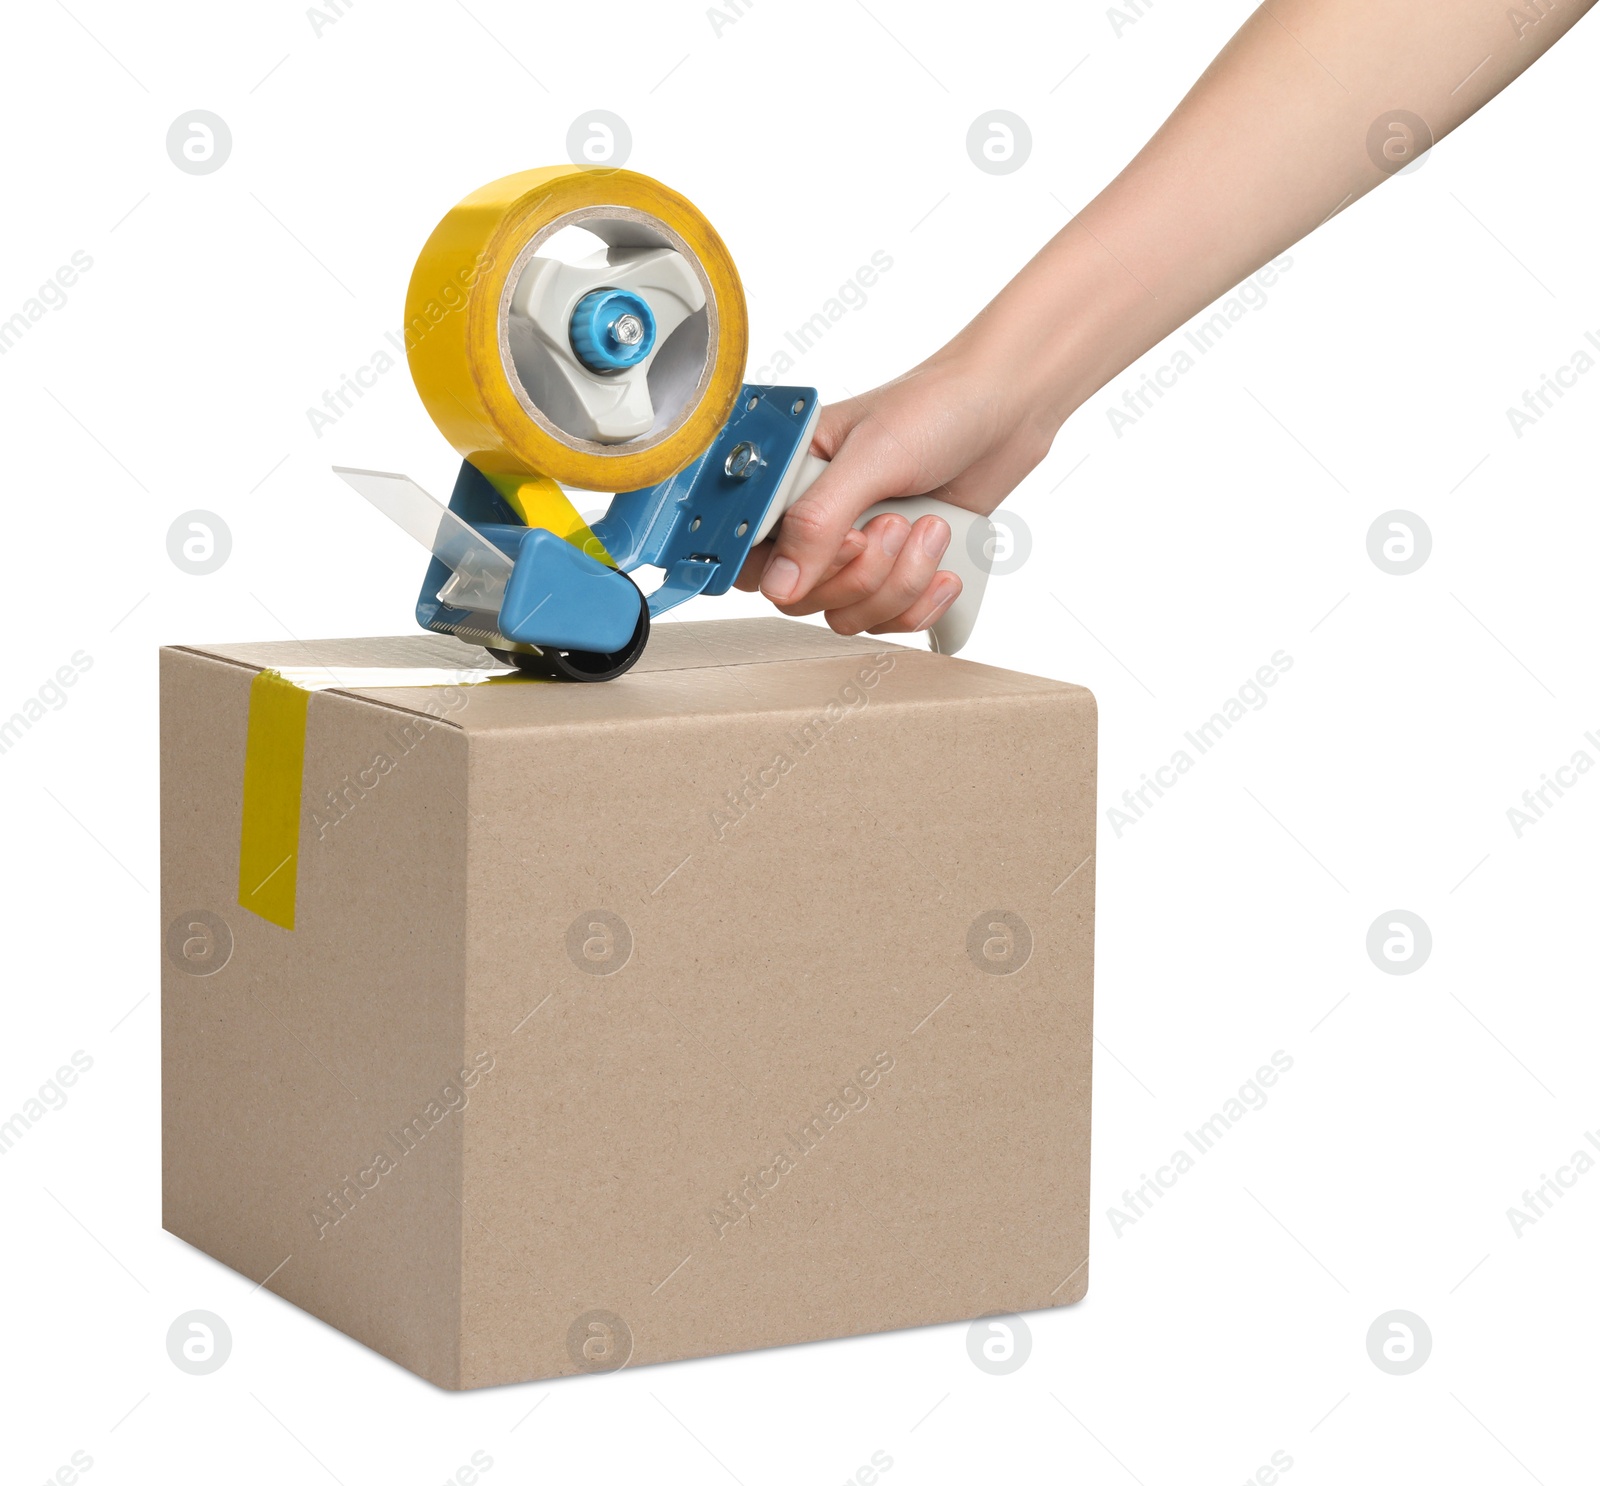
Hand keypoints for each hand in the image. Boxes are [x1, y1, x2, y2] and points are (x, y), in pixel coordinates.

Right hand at [734, 355, 1054, 634]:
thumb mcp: (872, 457)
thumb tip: (779, 585)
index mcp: (787, 479)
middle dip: (861, 572)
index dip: (793, 565)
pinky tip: (946, 567)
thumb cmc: (936, 409)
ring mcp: (854, 551)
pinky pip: (887, 622)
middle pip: (799, 597)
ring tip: (931, 528)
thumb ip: (818, 521)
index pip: (750, 554)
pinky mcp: (892, 573)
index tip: (848, 539)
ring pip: (845, 614)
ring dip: (899, 583)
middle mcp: (812, 520)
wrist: (1006, 409)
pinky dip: (920, 602)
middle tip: (896, 523)